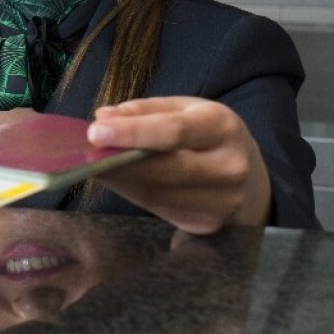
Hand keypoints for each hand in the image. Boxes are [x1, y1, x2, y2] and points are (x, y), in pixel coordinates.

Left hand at [86, 97, 271, 233]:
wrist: (250, 178)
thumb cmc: (206, 135)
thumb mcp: (183, 109)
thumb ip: (143, 110)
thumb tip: (103, 118)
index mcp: (223, 128)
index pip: (174, 131)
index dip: (132, 132)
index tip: (95, 131)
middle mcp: (229, 167)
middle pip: (164, 169)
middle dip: (118, 161)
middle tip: (84, 152)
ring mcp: (221, 202)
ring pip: (156, 193)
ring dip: (118, 179)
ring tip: (92, 164)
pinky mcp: (206, 224)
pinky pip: (158, 209)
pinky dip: (131, 193)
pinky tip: (115, 180)